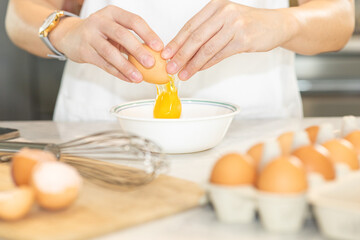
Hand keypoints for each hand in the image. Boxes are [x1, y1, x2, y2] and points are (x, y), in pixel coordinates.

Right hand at [49, 5, 162, 82]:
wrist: (70, 36)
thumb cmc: (99, 33)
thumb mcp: (115, 30)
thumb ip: (132, 40)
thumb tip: (155, 56)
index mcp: (113, 13)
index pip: (134, 21)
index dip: (148, 34)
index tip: (159, 47)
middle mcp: (100, 21)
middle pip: (122, 35)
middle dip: (138, 50)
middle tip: (151, 63)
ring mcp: (90, 36)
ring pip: (110, 52)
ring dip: (126, 66)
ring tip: (139, 77)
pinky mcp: (84, 51)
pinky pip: (104, 64)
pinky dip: (118, 73)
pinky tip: (129, 79)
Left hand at [161, 0, 295, 79]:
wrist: (276, 25)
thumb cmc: (248, 24)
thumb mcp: (225, 22)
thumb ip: (207, 33)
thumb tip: (184, 52)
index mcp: (215, 6)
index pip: (190, 26)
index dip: (176, 42)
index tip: (165, 54)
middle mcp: (224, 13)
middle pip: (196, 37)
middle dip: (180, 55)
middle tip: (170, 68)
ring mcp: (235, 25)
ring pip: (207, 48)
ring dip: (192, 64)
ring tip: (182, 74)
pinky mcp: (244, 39)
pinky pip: (220, 55)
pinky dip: (207, 64)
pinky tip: (198, 70)